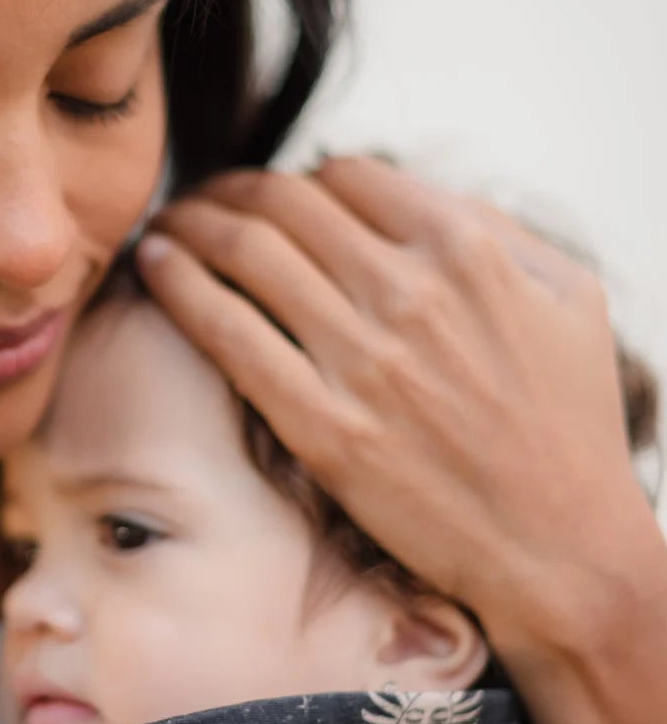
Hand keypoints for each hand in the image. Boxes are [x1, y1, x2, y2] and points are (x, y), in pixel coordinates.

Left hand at [137, 155, 665, 649]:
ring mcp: (362, 360)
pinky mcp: (322, 426)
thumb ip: (493, 229)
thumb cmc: (569, 423)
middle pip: (282, 204)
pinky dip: (179, 287)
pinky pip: (227, 334)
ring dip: (191, 224)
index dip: (303, 180)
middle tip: (201, 200)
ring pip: (244, 254)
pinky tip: (155, 266)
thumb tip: (410, 195)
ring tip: (167, 225)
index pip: (347, 175)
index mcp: (466, 249)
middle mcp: (409, 292)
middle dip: (229, 190)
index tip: (278, 199)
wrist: (558, 548)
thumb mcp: (567, 297)